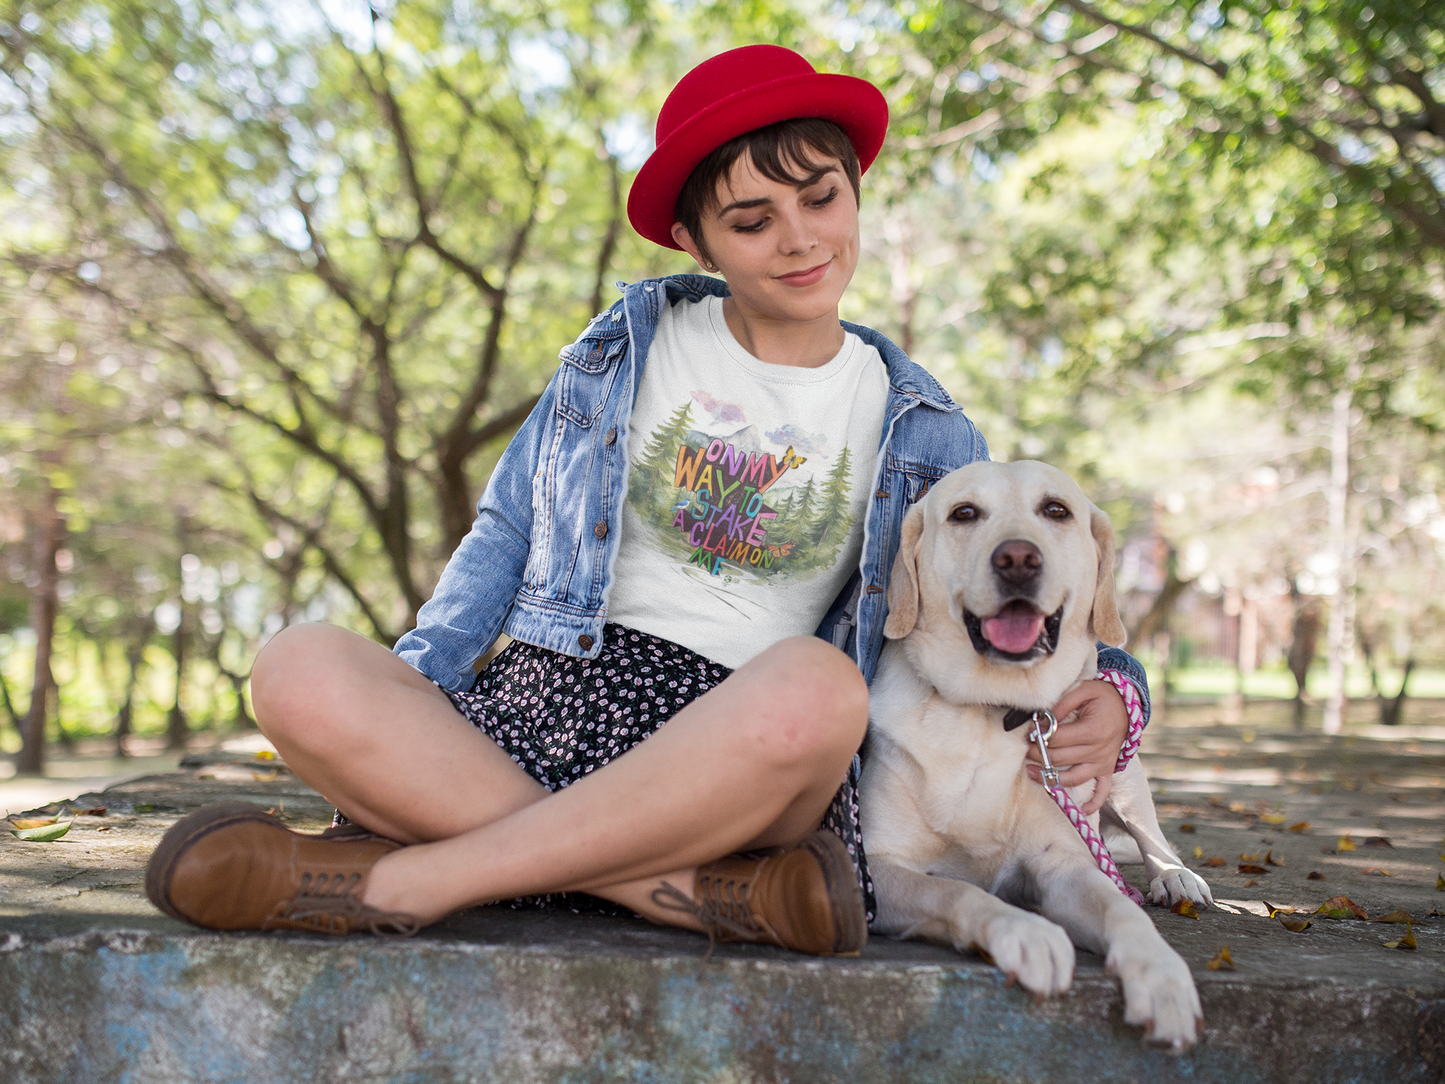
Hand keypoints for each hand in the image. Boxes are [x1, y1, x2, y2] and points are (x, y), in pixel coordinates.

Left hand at [1024, 679, 1128, 814]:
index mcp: (1093, 730)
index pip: (1059, 739)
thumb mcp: (1083, 689)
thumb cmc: (1102, 696)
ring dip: (1051, 778)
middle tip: (1024, 750)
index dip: (1039, 737)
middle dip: (1038, 755)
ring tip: (1031, 772)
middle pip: (1061, 759)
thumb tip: (1043, 720)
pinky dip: (1094, 802)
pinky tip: (1082, 810)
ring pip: (1074, 777)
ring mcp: (1104, 762)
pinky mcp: (1107, 769)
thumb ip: (1062, 704)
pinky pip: (1103, 791)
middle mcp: (1099, 750)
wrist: (1127, 705)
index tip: (1027, 734)